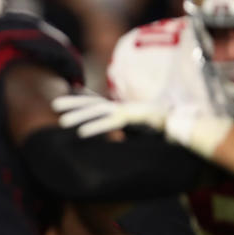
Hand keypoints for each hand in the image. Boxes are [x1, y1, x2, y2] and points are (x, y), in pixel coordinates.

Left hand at [53, 94, 168, 137]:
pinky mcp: (132, 118)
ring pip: (98, 111)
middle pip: (93, 103)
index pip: (95, 102)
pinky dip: (96, 127)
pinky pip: (110, 123)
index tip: (60, 101)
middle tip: (53, 105)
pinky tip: (81, 133)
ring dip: (79, 115)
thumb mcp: (135, 125)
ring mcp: (126, 111)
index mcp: (120, 108)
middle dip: (73, 104)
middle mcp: (121, 107)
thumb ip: (120, 124)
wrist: (180, 124)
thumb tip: (114, 130)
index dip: (78, 100)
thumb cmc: (157, 126)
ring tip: (62, 122)